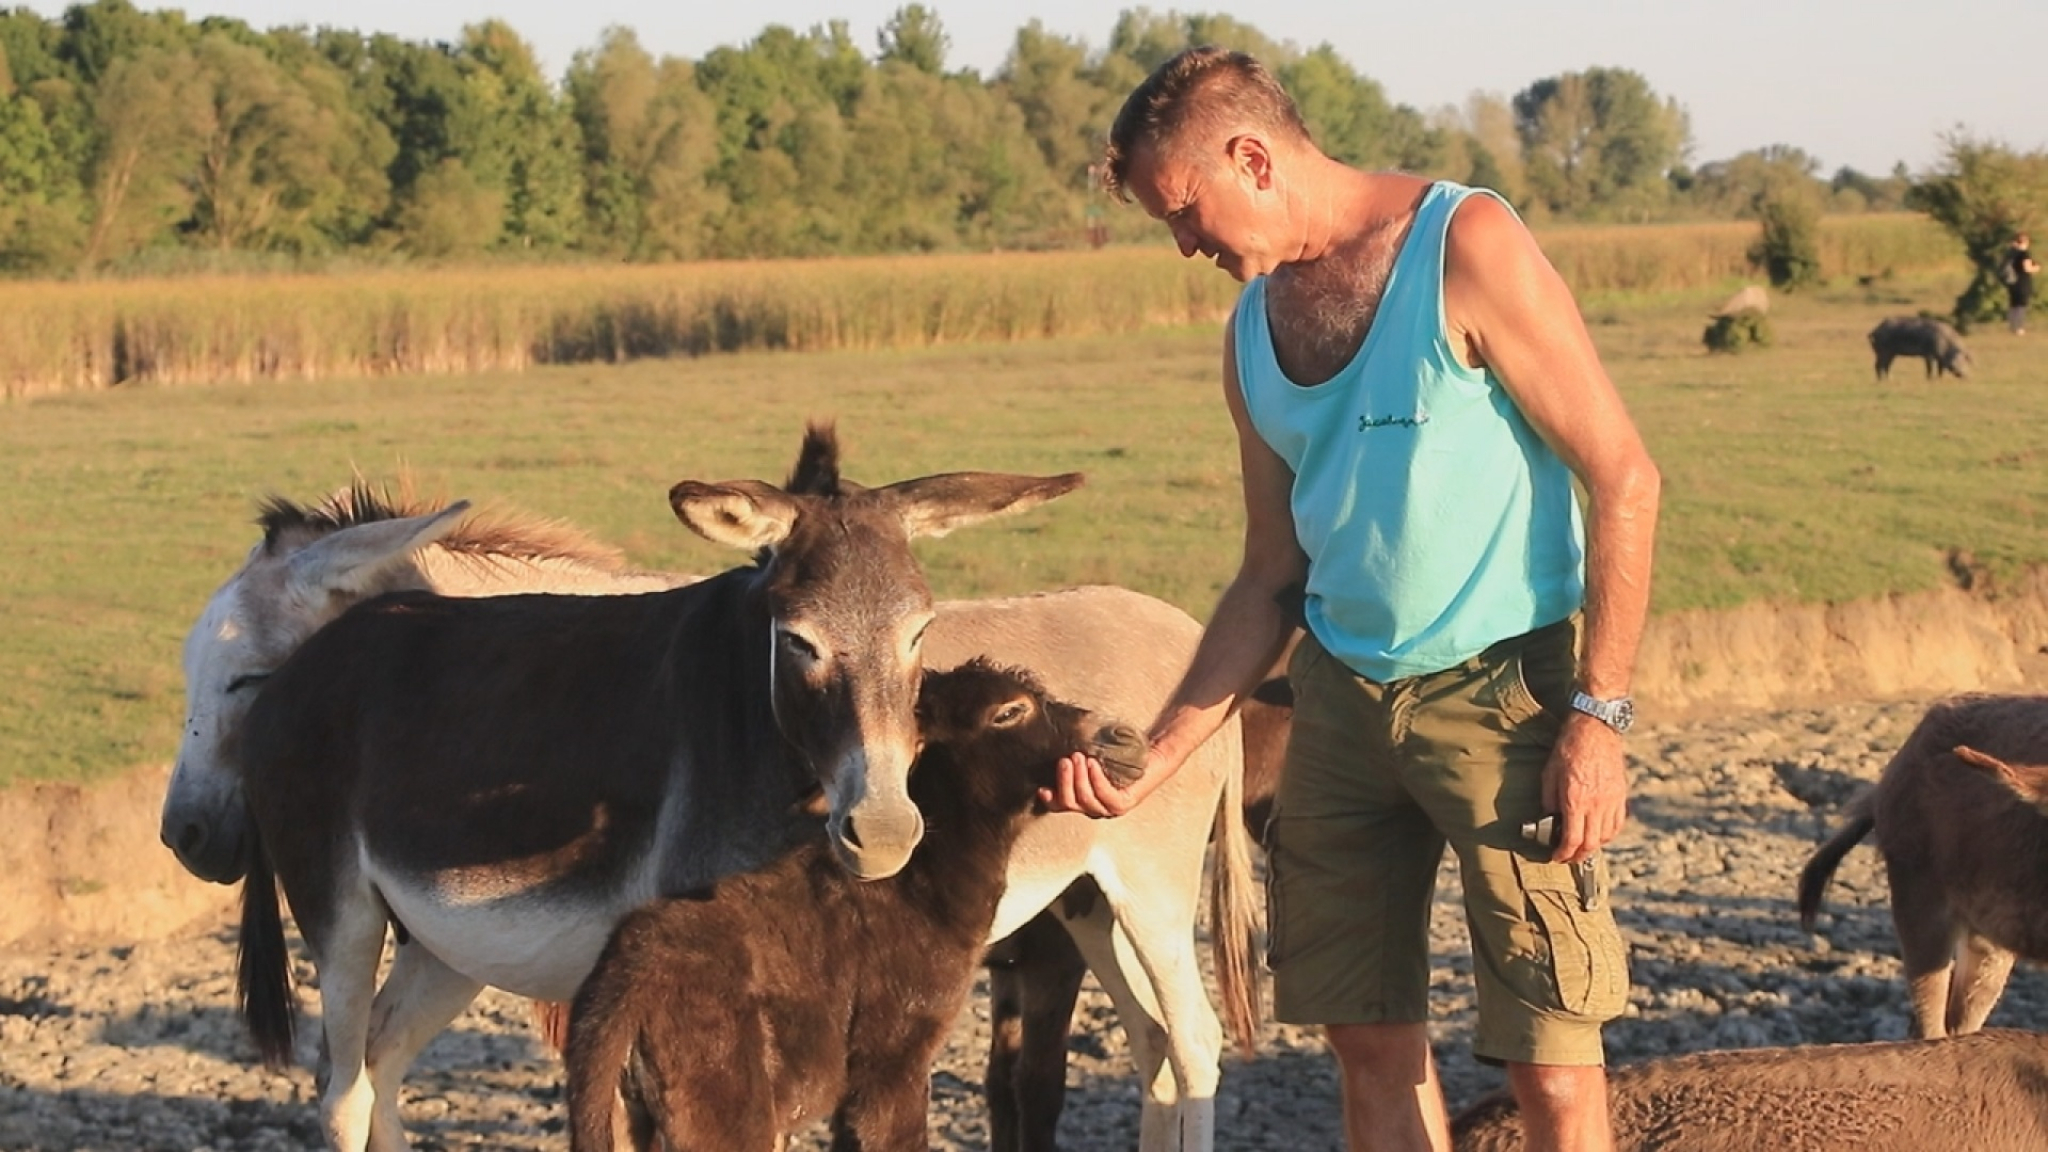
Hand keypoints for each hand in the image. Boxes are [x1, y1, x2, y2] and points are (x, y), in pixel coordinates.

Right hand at [1039, 751, 1149, 817]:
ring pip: (1086, 799)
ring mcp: (1111, 809)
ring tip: (1079, 757)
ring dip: (1079, 778)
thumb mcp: (1093, 757)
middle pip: (1070, 803)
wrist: (1154, 755)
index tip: (1042, 788)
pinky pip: (1105, 795)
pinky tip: (1093, 764)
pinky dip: (1096, 779)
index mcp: (1085, 800)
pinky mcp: (1124, 804)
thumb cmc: (1122, 754)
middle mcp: (1096, 808)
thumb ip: (1076, 761)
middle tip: (1066, 759)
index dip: (1050, 800)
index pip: (1061, 806)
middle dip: (1064, 781)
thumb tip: (1055, 749)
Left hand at [1540, 713, 1628, 863]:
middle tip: (1567, 857)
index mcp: (1576, 800)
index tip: (1556, 856)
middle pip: (1591, 843)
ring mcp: (1612, 800)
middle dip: (1577, 855)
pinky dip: (1608, 833)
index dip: (1563, 853)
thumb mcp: (1549, 774)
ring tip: (1581, 846)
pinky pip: (1618, 823)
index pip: (1572, 839)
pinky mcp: (1621, 794)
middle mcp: (1597, 804)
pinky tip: (1599, 833)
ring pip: (1606, 836)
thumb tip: (1549, 818)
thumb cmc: (1568, 748)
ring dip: (1593, 846)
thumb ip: (1549, 800)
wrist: (1595, 728)